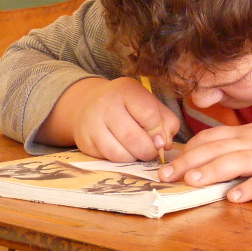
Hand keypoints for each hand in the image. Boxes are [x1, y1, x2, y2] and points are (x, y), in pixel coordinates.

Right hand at [37, 77, 179, 161]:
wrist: (89, 103)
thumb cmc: (128, 105)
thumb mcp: (150, 103)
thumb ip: (166, 121)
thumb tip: (164, 145)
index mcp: (127, 90)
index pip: (149, 114)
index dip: (159, 132)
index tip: (161, 139)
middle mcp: (106, 103)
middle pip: (133, 137)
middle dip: (148, 150)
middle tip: (152, 152)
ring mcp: (93, 122)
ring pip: (119, 152)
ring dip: (135, 158)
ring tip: (139, 153)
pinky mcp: (85, 140)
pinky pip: (107, 158)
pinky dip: (121, 160)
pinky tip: (126, 153)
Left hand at [158, 120, 251, 202]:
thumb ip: (237, 142)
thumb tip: (205, 153)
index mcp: (248, 132)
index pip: (212, 136)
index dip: (190, 148)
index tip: (169, 161)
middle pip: (217, 148)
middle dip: (189, 162)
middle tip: (166, 176)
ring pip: (237, 160)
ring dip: (213, 171)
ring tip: (192, 182)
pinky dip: (251, 187)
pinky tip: (235, 197)